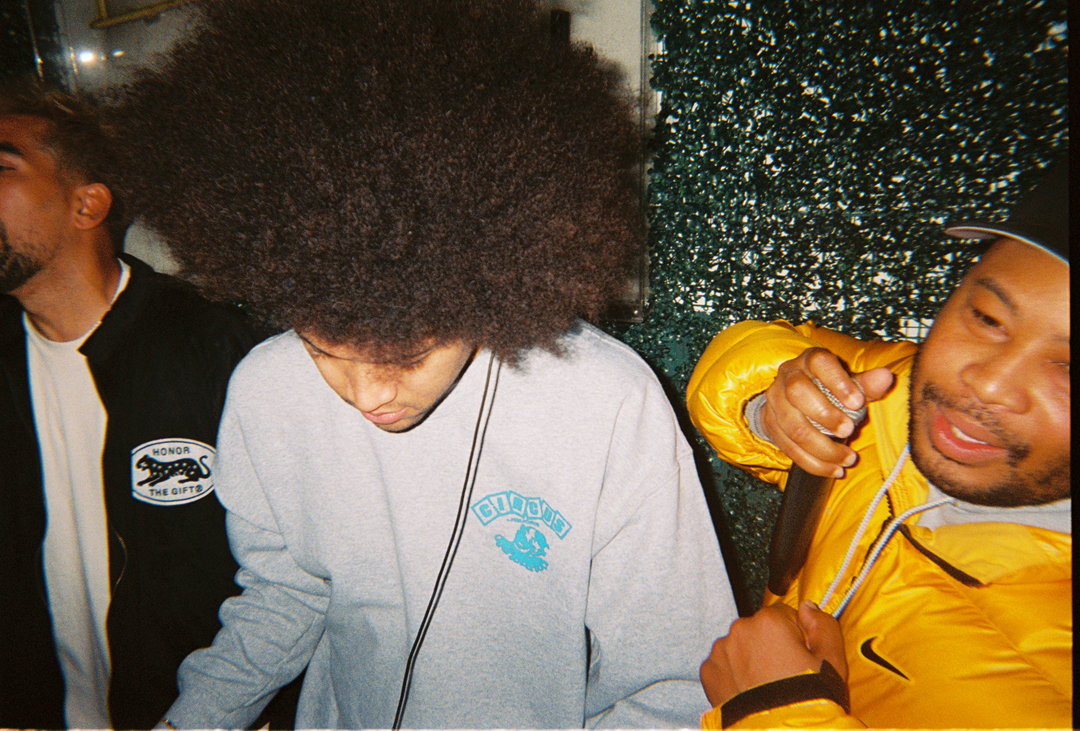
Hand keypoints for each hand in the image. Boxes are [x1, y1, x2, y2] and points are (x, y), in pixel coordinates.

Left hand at [700, 601, 846, 707]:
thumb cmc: (806, 699)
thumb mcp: (831, 661)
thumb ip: (823, 625)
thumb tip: (809, 608)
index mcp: (769, 621)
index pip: (784, 614)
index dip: (795, 636)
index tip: (799, 656)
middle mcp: (740, 629)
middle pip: (759, 630)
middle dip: (770, 646)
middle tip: (783, 674)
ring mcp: (721, 651)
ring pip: (740, 647)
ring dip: (750, 659)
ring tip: (766, 686)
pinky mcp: (709, 671)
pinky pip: (724, 665)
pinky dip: (734, 675)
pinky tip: (749, 691)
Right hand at [762, 348, 893, 476]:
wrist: (794, 401)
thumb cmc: (828, 389)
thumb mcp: (849, 384)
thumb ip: (866, 384)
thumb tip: (886, 377)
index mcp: (810, 360)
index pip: (820, 362)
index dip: (838, 382)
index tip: (857, 403)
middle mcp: (788, 375)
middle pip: (798, 392)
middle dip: (825, 415)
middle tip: (849, 431)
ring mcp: (775, 400)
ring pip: (793, 426)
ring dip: (822, 447)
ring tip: (847, 458)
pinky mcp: (770, 424)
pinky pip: (789, 447)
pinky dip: (813, 462)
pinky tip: (833, 468)